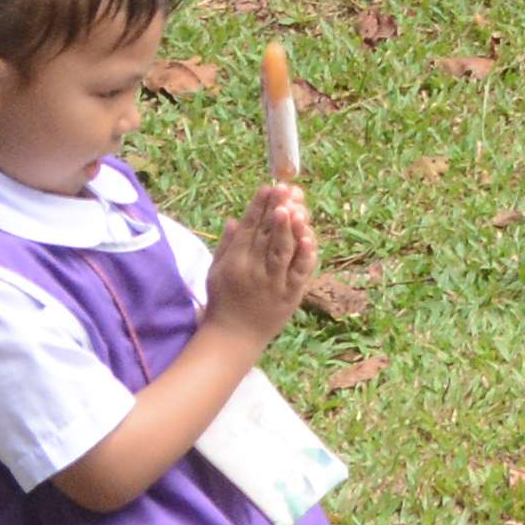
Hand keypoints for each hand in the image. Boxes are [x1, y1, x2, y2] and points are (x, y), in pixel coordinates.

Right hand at [200, 177, 318, 342]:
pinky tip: (308, 236)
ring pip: (282, 250)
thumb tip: (235, 219)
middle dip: (276, 208)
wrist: (233, 337)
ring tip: (294, 206)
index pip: (248, 228)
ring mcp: (273, 282)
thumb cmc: (223, 301)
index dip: (258, 206)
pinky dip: (305, 253)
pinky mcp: (290, 295)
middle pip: (266, 234)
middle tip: (285, 188)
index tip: (268, 187)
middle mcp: (253, 269)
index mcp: (234, 261)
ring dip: (289, 227)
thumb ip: (227, 245)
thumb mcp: (216, 272)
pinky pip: (299, 271)